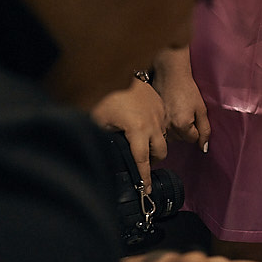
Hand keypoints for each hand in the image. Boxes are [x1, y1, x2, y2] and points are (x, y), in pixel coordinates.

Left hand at [91, 77, 166, 191]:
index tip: (146, 192)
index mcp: (137, 130)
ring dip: (153, 145)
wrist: (121, 69)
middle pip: (160, 152)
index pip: (142, 161)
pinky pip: (162, 125)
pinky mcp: (160, 106)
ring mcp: (159, 114)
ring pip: (163, 138)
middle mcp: (153, 124)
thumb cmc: (107, 94)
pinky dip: (154, 131)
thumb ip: (104, 138)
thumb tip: (107, 153)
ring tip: (138, 142)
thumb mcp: (99, 119)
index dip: (144, 178)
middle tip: (138, 161)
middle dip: (152, 160)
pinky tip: (139, 125)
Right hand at [152, 47, 210, 150]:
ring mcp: (159, 124)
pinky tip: (169, 112)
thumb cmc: (187, 90)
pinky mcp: (152, 119)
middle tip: (186, 112)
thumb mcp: (201, 109)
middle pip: (181, 139)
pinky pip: (162, 128)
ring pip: (171, 135)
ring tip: (177, 112)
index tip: (193, 116)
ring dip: (176, 128)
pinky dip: (167, 124)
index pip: (193, 139)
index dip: (196, 128)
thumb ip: (205, 130)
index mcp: (182, 126)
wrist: (170, 75)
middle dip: (186, 129)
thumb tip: (203, 148)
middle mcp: (168, 128)